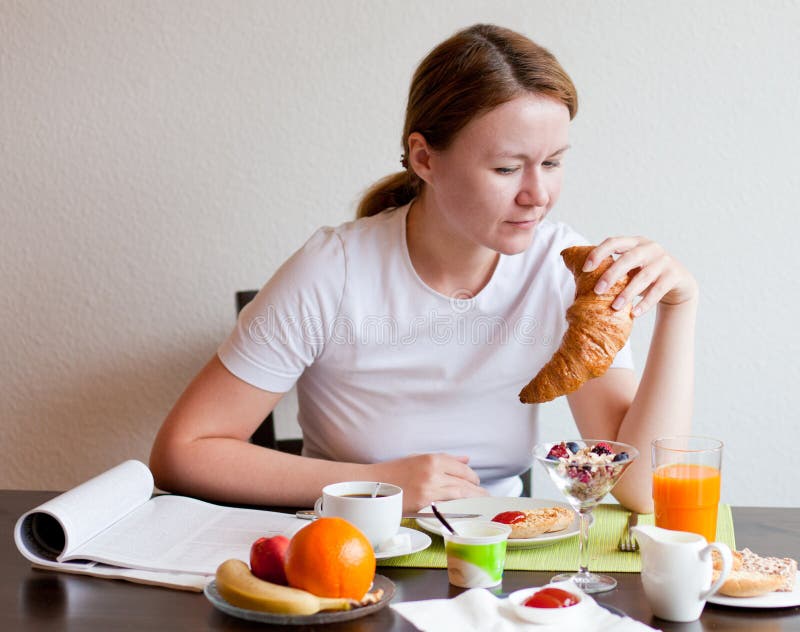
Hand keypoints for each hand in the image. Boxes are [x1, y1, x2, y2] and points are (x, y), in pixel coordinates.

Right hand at [372, 453, 487, 510]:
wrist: (372, 485)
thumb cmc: (394, 473)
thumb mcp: (418, 460)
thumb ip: (444, 460)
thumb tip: (466, 459)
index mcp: (432, 459)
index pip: (462, 468)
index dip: (472, 477)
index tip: (476, 483)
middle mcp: (433, 472)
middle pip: (465, 481)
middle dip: (477, 490)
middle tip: (484, 496)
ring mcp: (430, 489)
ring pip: (461, 494)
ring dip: (473, 499)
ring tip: (480, 503)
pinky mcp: (425, 504)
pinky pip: (448, 506)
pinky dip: (459, 508)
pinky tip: (465, 511)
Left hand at [582, 236, 697, 316]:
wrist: (678, 282)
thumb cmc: (643, 274)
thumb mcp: (628, 267)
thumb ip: (607, 265)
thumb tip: (569, 264)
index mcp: (635, 242)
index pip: (614, 242)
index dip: (599, 253)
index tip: (586, 268)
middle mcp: (650, 248)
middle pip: (629, 258)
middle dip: (611, 274)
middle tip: (597, 291)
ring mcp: (664, 261)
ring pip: (644, 276)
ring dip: (628, 292)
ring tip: (614, 307)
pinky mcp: (674, 276)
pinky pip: (658, 290)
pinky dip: (645, 303)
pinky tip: (633, 313)